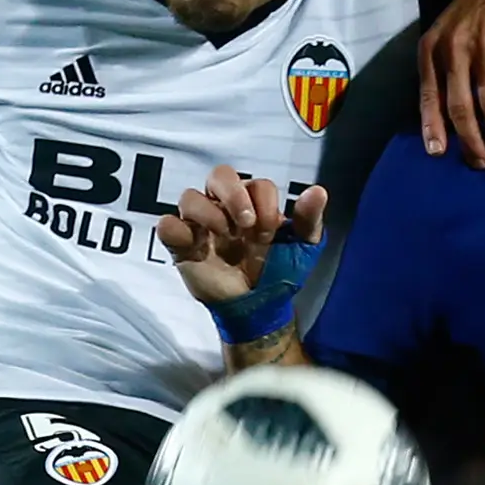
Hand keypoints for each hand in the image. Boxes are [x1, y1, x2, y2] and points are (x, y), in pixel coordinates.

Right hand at [157, 167, 327, 304]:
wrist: (257, 309)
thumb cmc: (278, 273)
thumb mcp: (302, 248)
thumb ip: (309, 220)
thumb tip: (318, 191)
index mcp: (254, 203)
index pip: (256, 184)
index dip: (264, 202)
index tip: (270, 232)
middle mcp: (225, 207)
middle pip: (218, 175)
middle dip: (234, 194)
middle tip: (247, 223)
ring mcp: (201, 225)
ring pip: (190, 197)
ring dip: (208, 212)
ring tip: (224, 237)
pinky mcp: (182, 245)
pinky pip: (167, 226)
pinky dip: (175, 229)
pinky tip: (194, 245)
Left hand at [418, 0, 484, 166]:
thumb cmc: (469, 20)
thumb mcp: (443, 41)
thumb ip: (439, 77)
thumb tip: (440, 127)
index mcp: (431, 49)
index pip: (429, 97)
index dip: (434, 128)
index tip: (438, 154)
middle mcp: (454, 47)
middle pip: (460, 106)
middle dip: (470, 140)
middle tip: (479, 162)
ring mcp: (483, 44)